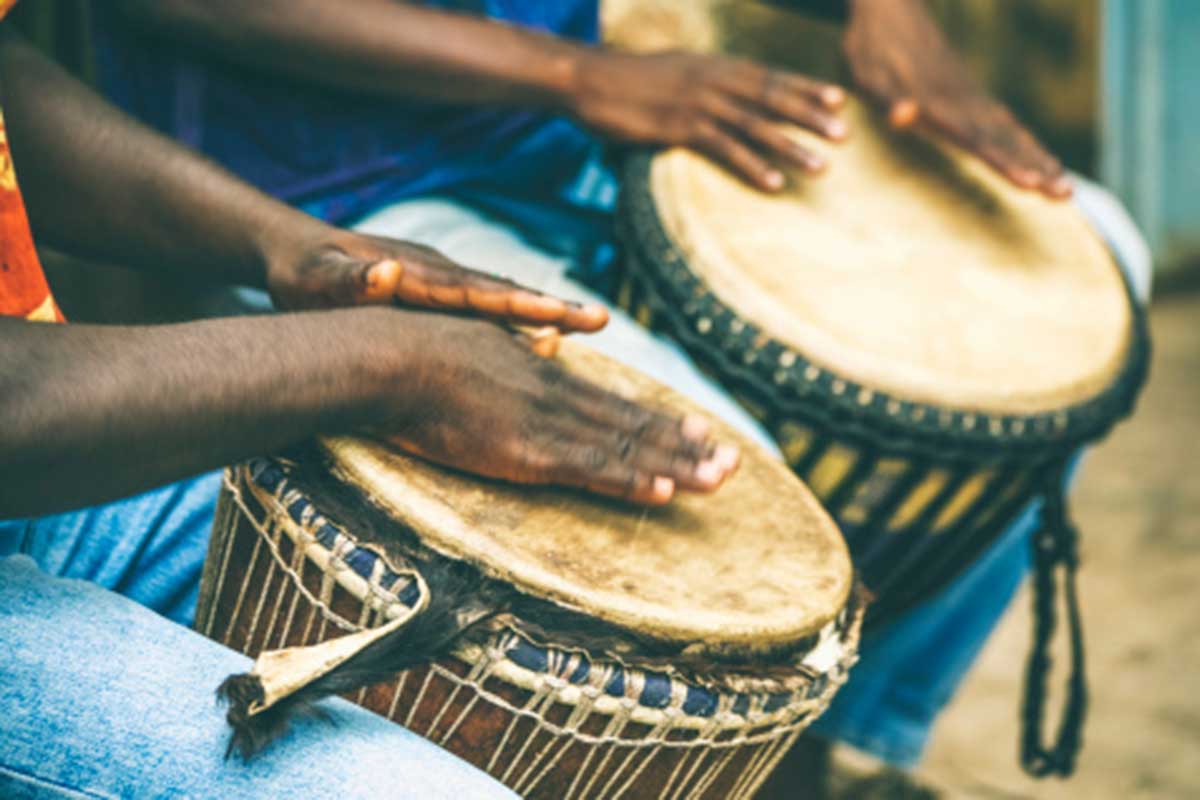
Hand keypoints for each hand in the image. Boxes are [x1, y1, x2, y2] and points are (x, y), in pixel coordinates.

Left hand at [265, 226, 608, 331]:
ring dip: (545, 313)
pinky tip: (542, 344)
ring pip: (502, 300)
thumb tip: (386, 271)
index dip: (519, 306)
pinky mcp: (437, 296)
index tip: (560, 314)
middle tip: (601, 321)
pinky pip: (486, 312)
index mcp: (418, 276)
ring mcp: (442, 283)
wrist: (294, 250)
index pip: (477, 292)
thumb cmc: (302, 275)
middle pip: (505, 292)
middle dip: (553, 307)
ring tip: (589, 327)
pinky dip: (518, 324)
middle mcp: (440, 275)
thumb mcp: (315, 279)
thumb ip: (349, 279)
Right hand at [372, 312, 739, 504]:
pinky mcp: (527, 450)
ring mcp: (547, 423)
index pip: (615, 403)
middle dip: (688, 446)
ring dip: (678, 466)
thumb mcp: (483, 337)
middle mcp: (558, 396)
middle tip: (735, 460)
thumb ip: (521, 346)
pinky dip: (631, 481)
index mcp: (545, 374)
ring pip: (626, 448)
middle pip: (635, 425)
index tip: (700, 431)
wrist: (390, 358)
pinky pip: (590, 470)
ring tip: (723, 477)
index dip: (662, 421)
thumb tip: (547, 342)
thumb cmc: (419, 348)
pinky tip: (666, 491)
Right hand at [567, 49, 847, 191]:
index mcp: (715, 65)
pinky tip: (774, 183)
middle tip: (845, 135)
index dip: (807, 88)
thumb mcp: (673, 72)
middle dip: (811, 117)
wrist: (589, 80)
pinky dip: (752, 166)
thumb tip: (720, 96)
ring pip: (756, 126)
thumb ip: (702, 82)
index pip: (771, 77)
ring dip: (791, 146)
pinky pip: (724, 149)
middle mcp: (714, 80)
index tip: (840, 100)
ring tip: (820, 166)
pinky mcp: (679, 128)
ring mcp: (698, 104)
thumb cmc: (627, 80)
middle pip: (772, 99)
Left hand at [843, 0, 1071, 198]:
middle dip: (1036, 168)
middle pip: (1006, 141)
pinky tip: (1041, 157)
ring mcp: (970, 96)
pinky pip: (1006, 122)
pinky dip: (1026, 142)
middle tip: (1066, 195)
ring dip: (1039, 160)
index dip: (1003, 162)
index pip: (977, 140)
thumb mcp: (870, 75)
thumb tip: (903, 116)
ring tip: (1066, 187)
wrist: (891, 6)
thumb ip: (888, 98)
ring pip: (1012, 133)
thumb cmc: (873, 47)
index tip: (1030, 184)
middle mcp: (963, 102)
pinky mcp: (969, 93)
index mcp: (939, 104)